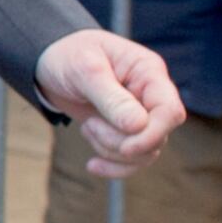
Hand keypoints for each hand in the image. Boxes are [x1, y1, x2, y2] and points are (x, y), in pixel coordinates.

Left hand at [36, 30, 186, 176]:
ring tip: (87, 128)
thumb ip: (111, 97)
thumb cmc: (68, 56)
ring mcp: (141, 114)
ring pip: (145, 152)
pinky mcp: (126, 130)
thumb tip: (138, 126)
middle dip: (121, 143)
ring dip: (111, 150)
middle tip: (89, 125)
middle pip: (157, 137)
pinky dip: (113, 166)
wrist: (50, 61)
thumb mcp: (84, 70)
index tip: (125, 147)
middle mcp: (151, 95)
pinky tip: (92, 165)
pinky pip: (133, 159)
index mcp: (148, 72)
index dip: (152, 135)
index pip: (170, 111)